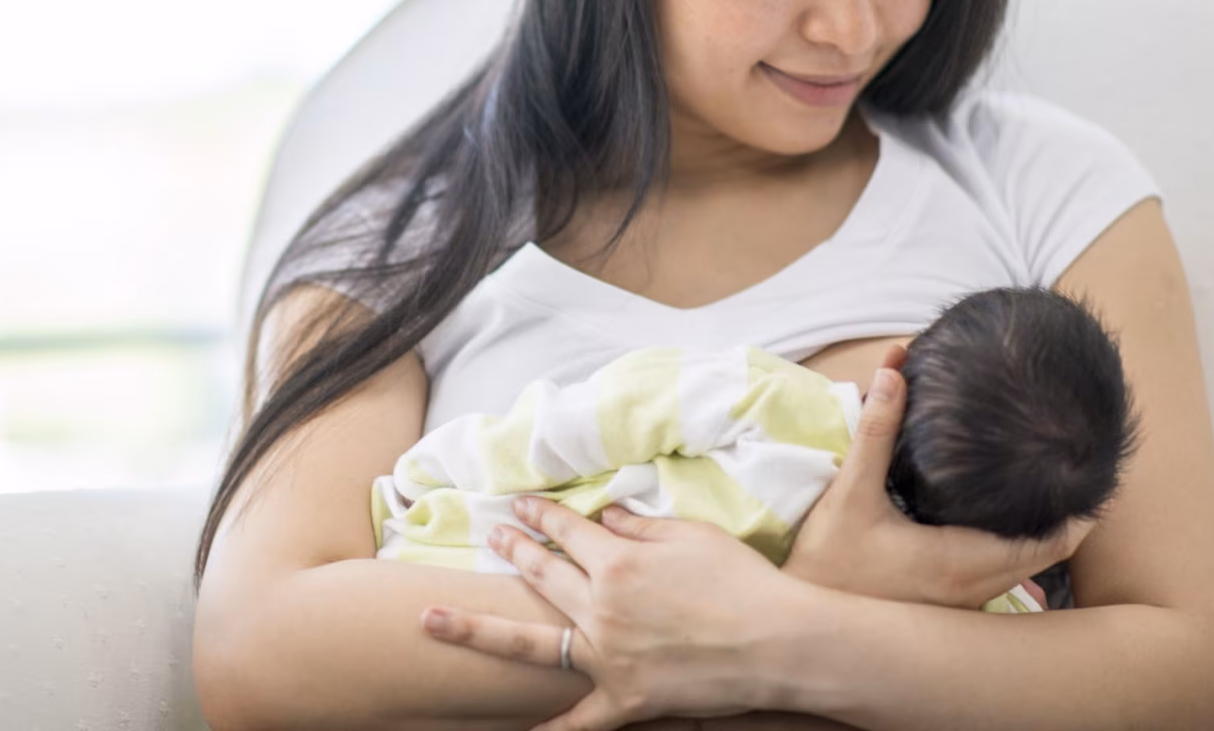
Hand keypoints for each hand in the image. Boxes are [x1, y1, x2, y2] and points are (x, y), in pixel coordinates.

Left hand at [421, 497, 797, 730]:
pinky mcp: (626, 699)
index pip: (566, 531)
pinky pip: (579, 721)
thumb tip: (605, 516)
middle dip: (512, 551)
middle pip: (541, 575)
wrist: (779, 642)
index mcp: (617, 562)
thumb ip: (640, 526)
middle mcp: (601, 608)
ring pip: (532, 644)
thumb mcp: (692, 535)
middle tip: (489, 536)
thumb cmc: (742, 582)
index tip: (521, 505)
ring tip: (433, 619)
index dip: (541, 514)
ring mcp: (607, 658)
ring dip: (479, 630)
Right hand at [783, 343, 1092, 608]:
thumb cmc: (828, 562)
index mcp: (961, 561)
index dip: (1079, 512)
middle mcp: (972, 589)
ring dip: (1042, 536)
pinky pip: (1000, 577)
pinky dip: (1015, 551)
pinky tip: (1002, 522)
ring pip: (1024, 570)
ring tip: (1050, 491)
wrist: (805, 625)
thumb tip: (893, 372)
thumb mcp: (850, 493)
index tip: (1093, 475)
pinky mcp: (947, 608)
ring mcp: (962, 604)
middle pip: (1046, 556)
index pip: (1048, 543)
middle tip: (1077, 471)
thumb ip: (876, 432)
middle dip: (1067, 518)